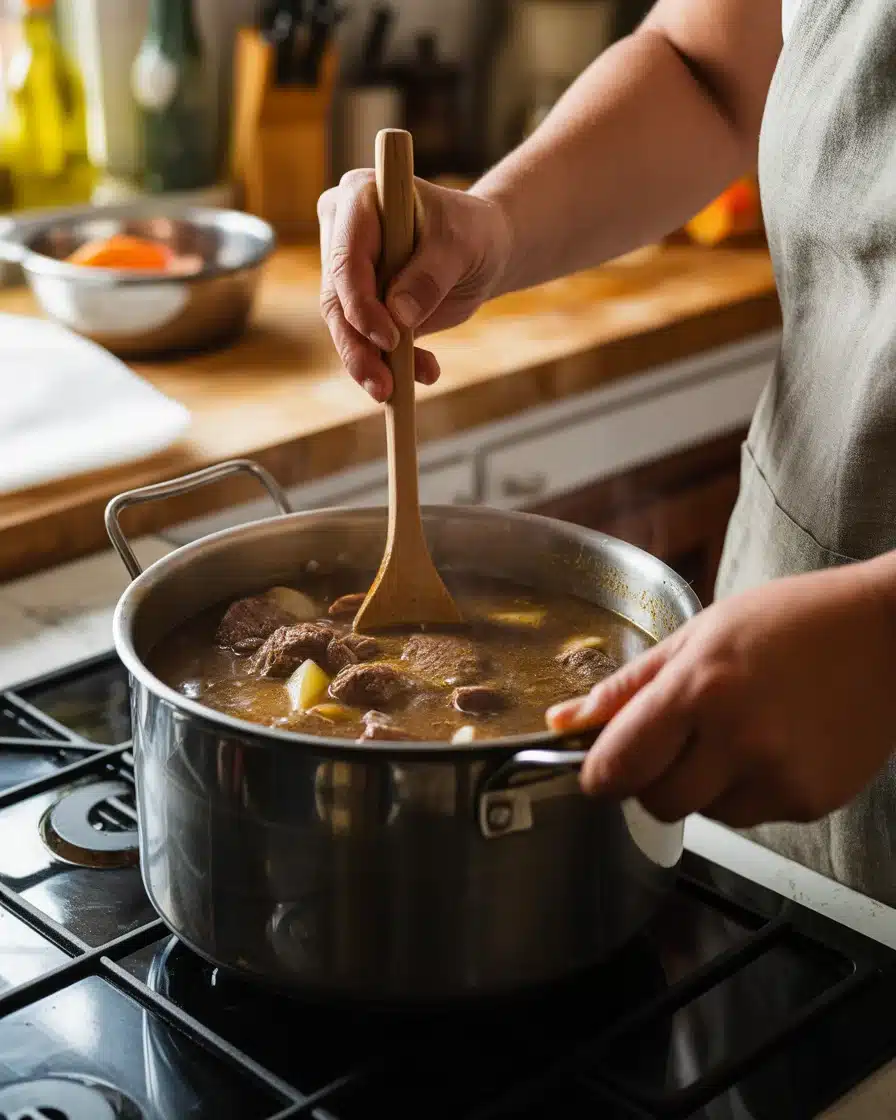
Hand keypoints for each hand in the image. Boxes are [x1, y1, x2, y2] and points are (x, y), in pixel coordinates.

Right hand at [317, 172, 511, 400]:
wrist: (485, 249)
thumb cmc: (473, 232)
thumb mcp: (463, 246)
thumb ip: (431, 275)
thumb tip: (400, 315)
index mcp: (358, 198)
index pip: (346, 257)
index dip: (361, 303)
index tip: (390, 338)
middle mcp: (342, 232)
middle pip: (336, 299)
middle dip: (358, 346)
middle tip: (382, 387)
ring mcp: (348, 271)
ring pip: (345, 327)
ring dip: (370, 364)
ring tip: (395, 392)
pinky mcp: (360, 303)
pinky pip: (364, 341)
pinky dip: (389, 364)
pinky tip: (423, 373)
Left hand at [546, 563, 895, 826]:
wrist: (888, 637)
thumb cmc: (793, 621)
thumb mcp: (699, 634)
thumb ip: (627, 686)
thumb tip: (564, 721)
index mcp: (700, 687)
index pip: (617, 765)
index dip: (597, 773)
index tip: (597, 768)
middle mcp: (738, 739)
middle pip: (654, 802)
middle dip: (650, 779)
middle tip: (674, 741)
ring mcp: (777, 776)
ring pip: (703, 814)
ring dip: (702, 785)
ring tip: (736, 732)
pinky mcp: (809, 801)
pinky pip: (749, 816)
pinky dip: (746, 790)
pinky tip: (772, 745)